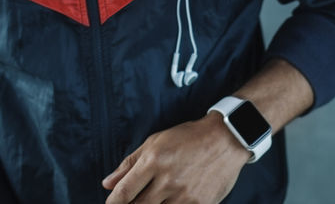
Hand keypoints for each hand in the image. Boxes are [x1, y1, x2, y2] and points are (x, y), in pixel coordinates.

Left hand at [102, 115, 250, 203]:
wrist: (226, 139)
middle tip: (134, 202)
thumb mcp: (156, 142)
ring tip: (154, 199)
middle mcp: (167, 179)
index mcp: (154, 160)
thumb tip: (107, 184)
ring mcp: (184, 195)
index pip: (124, 193)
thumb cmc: (189, 138)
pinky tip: (169, 201)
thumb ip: (130, 163)